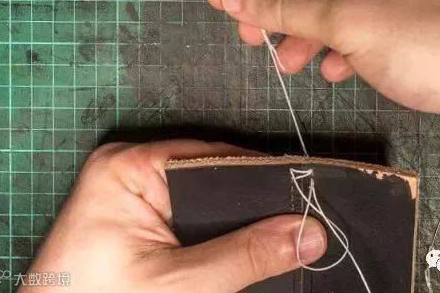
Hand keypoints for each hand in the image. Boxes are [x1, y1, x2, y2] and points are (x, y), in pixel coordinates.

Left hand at [20, 141, 326, 292]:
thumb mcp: (180, 283)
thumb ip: (246, 255)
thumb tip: (310, 232)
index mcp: (129, 165)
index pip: (218, 158)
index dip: (265, 181)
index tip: (307, 199)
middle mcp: (129, 167)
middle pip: (214, 176)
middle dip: (251, 205)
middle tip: (301, 225)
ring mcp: (129, 190)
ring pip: (204, 197)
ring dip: (234, 221)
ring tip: (279, 236)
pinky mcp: (132, 215)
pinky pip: (186, 213)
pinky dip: (213, 232)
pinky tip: (239, 246)